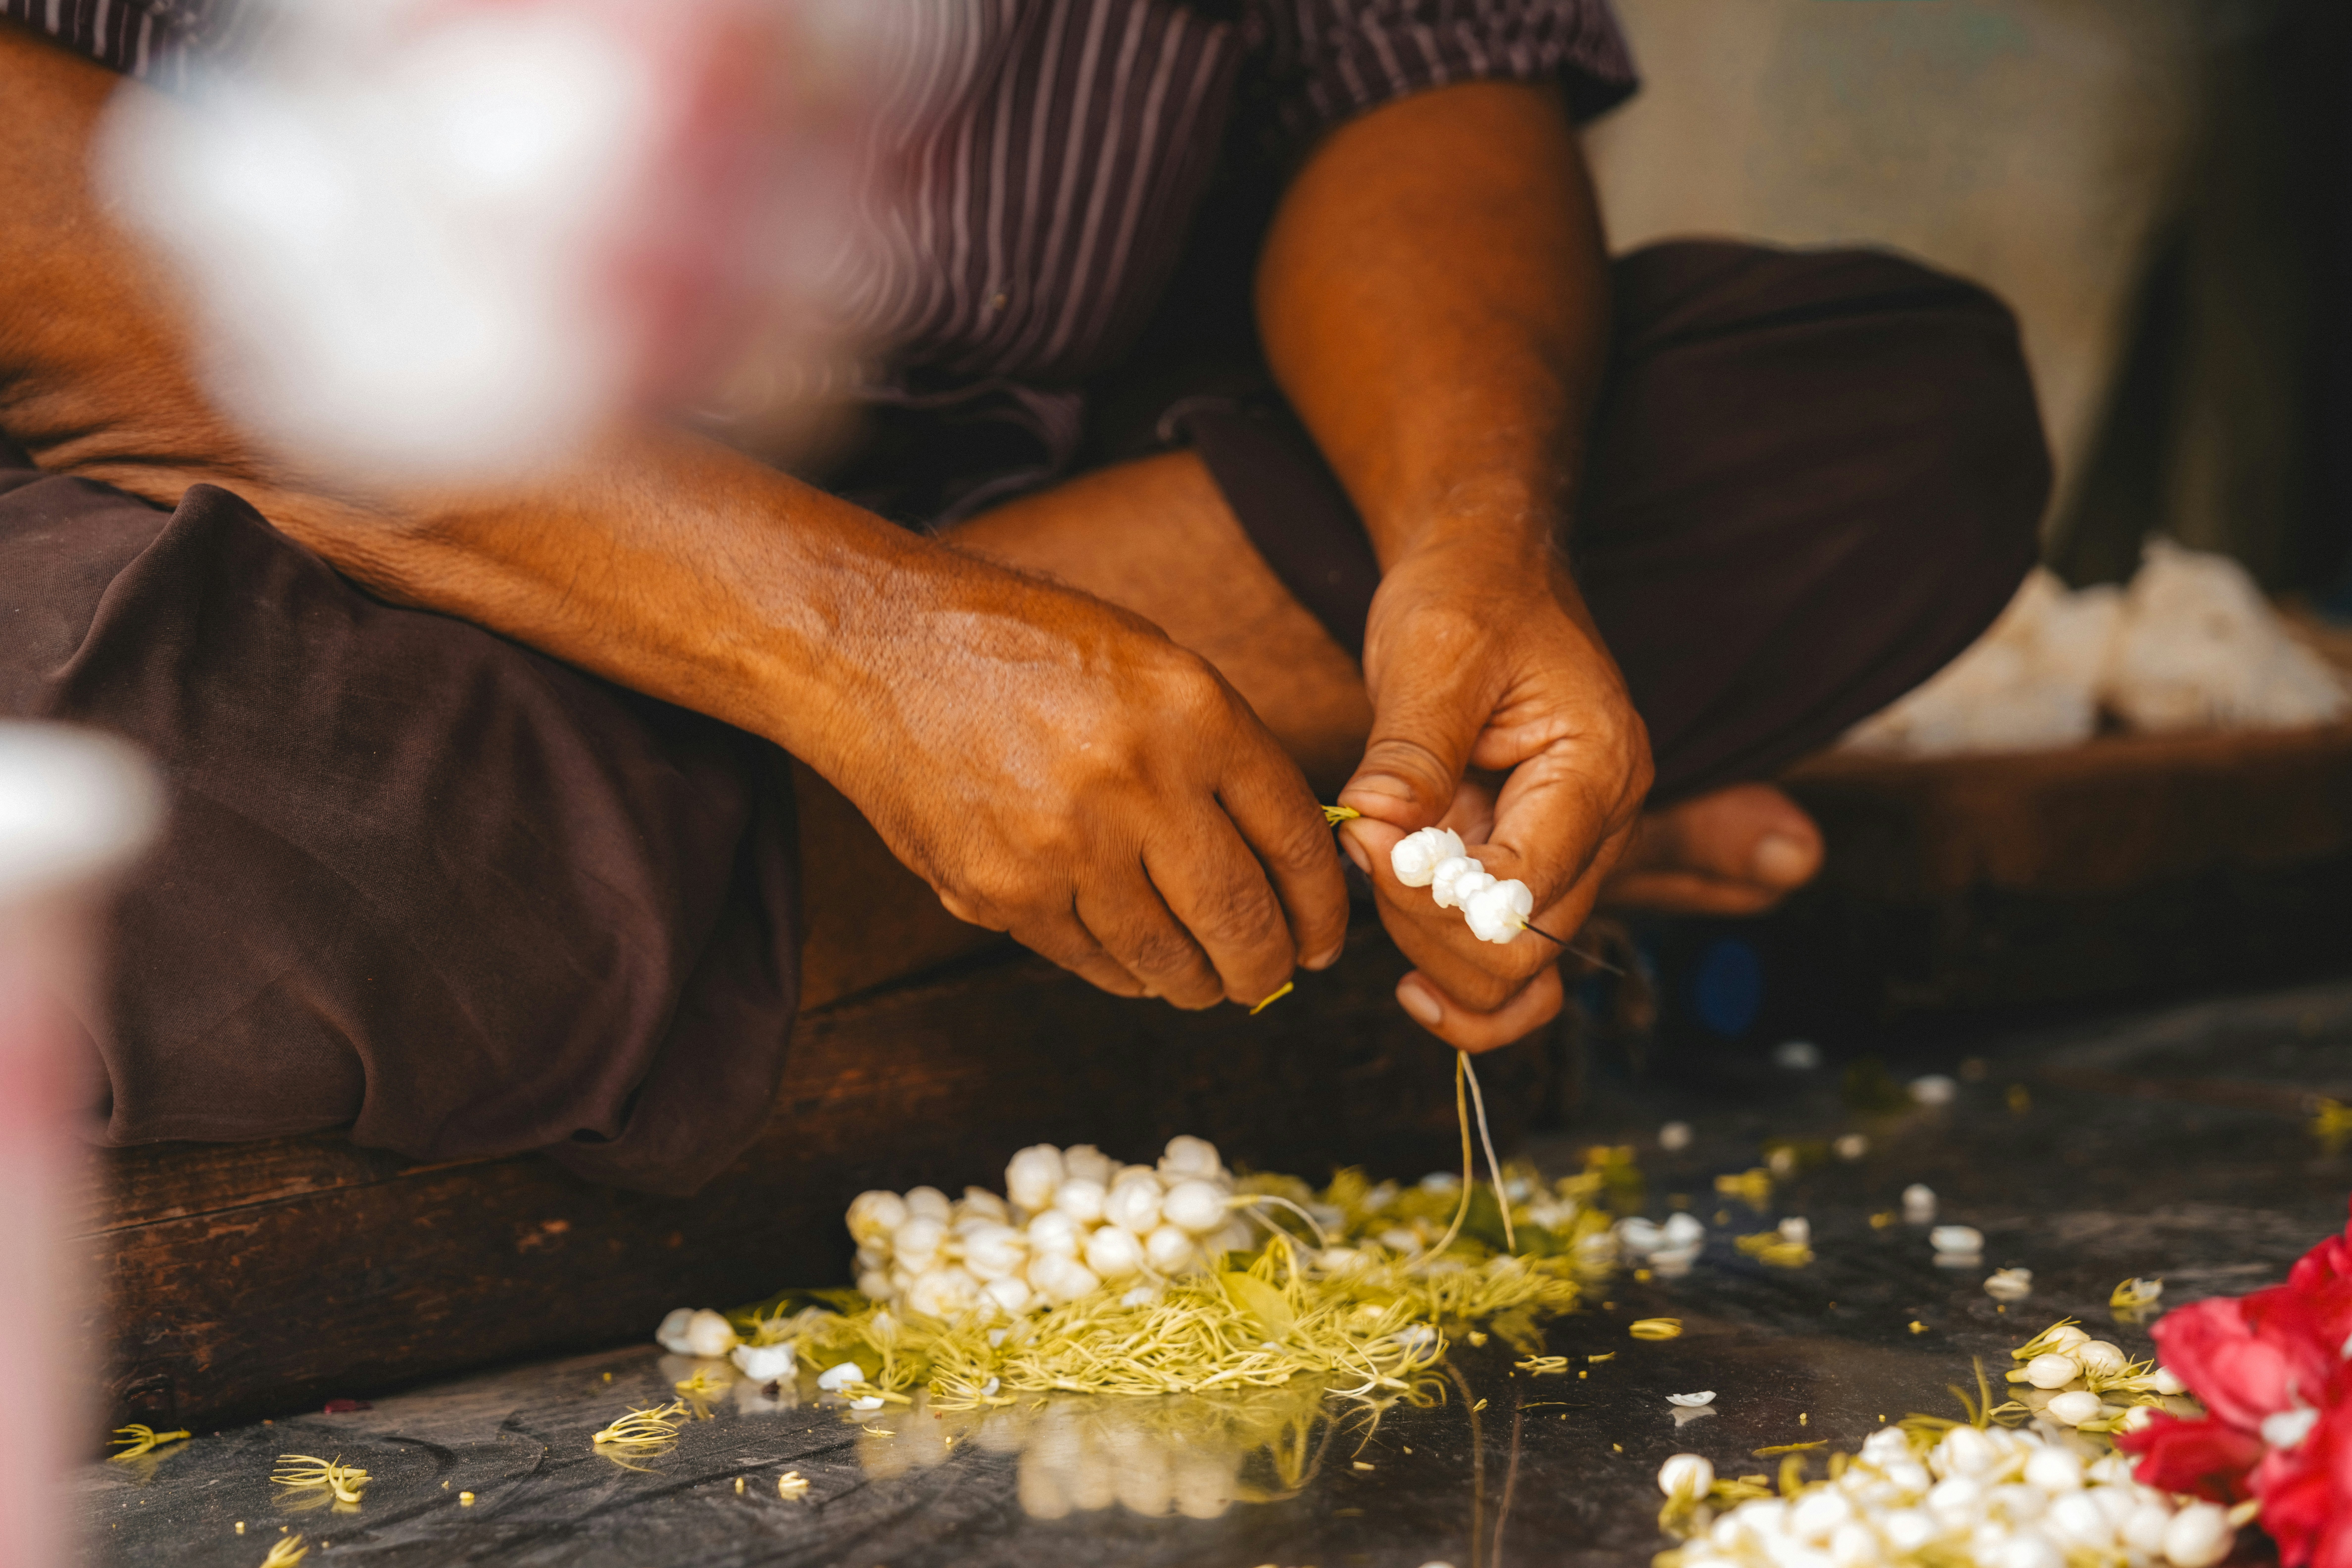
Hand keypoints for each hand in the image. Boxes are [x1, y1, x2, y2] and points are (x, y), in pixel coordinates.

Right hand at [811, 547, 1349, 1009]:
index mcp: (1193, 715)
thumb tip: (1283, 851)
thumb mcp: (1152, 667)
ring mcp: (1066, 849)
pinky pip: (1091, 961)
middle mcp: (1138, 784)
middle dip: (1268, 965)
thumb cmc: (1026, 649)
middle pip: (1240, 917)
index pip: (1295, 840)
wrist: (882, 652)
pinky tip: (1138, 966)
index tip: (1324, 938)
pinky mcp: (1004, 895)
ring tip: (1209, 981)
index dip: (1322, 906)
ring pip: (1167, 959)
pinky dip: (1127, 974)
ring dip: (1200, 983)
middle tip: (1273, 977)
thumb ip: (1222, 755)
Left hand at [1336, 535, 1651, 1048]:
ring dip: (1436, 961)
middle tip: (1362, 853)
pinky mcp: (1526, 866)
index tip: (1366, 834)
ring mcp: (1568, 855)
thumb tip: (1377, 831)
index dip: (1433, 893)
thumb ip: (1411, 750)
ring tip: (1374, 894)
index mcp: (1599, 770)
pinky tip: (1411, 973)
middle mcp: (1601, 826)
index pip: (1522, 888)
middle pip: (1523, 948)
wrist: (1489, 569)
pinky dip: (1461, 981)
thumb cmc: (1470, 594)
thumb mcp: (1434, 652)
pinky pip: (1507, 960)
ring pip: (1516, 973)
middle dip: (1427, 929)